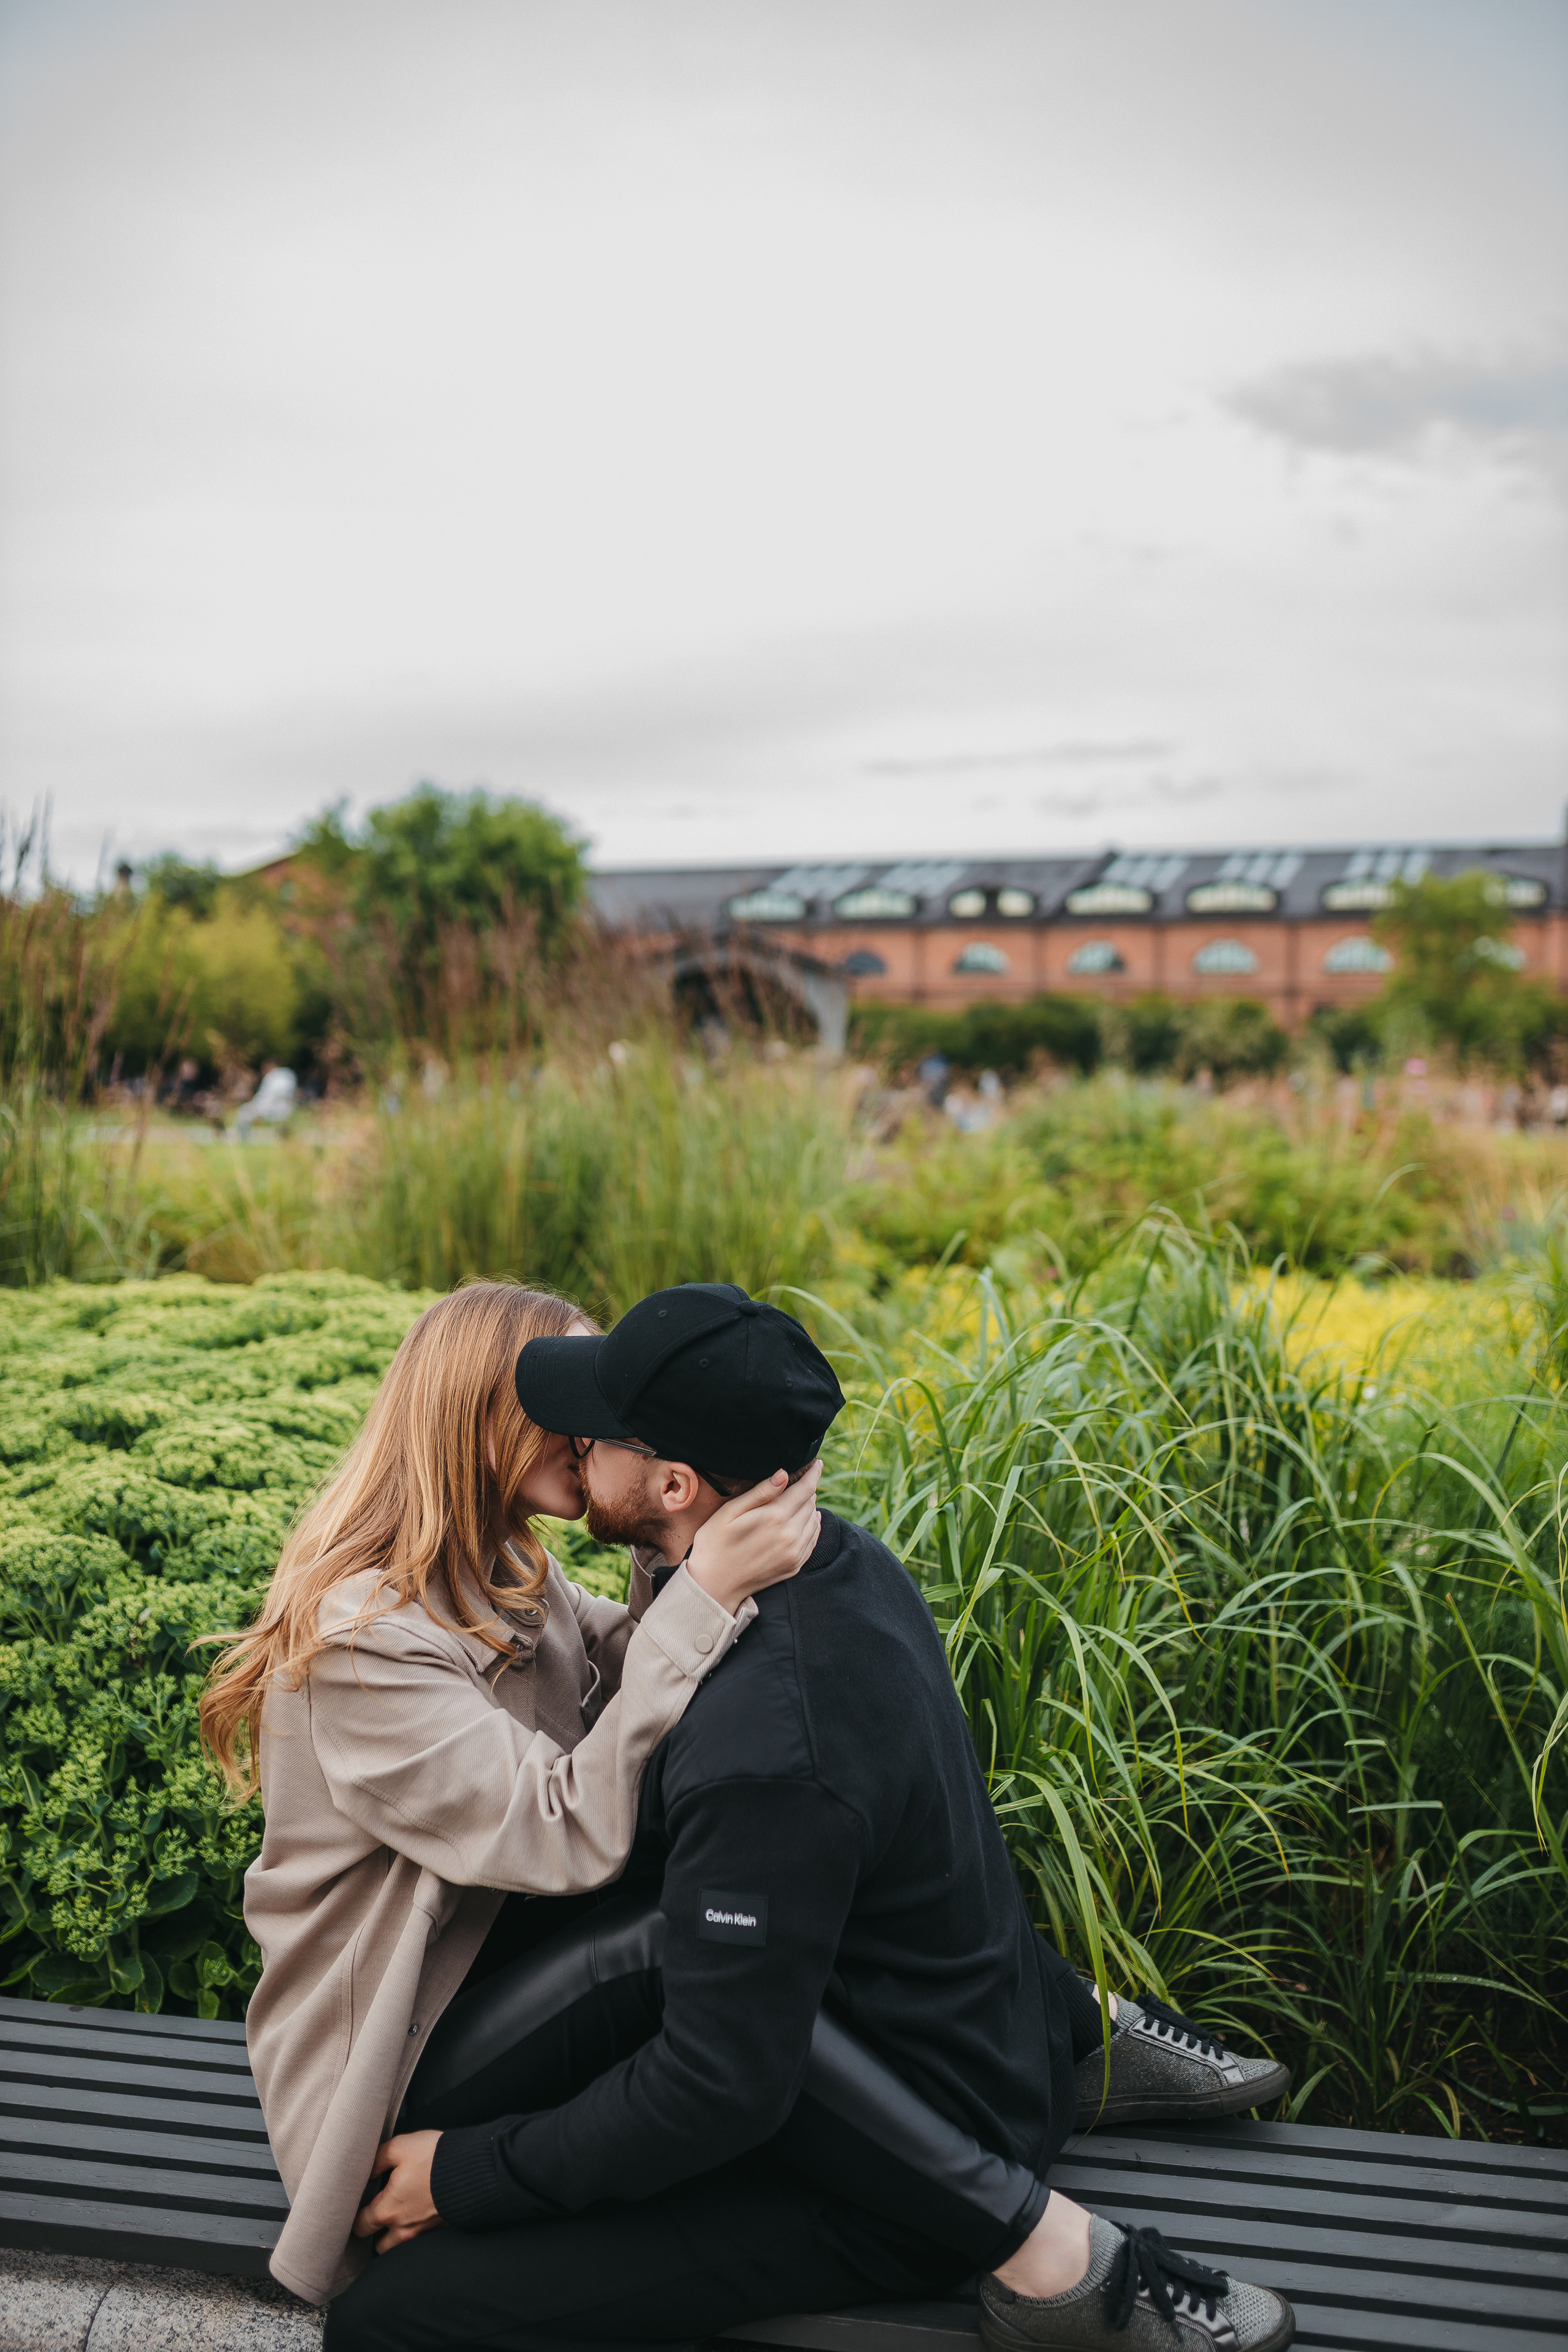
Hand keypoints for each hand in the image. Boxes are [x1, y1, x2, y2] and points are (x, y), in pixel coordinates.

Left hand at [352, 2130, 444, 2253]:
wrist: (474, 2169)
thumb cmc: (434, 2157)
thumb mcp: (401, 2147)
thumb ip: (378, 2159)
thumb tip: (366, 2171)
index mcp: (387, 2210)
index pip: (360, 2225)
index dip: (355, 2217)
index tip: (358, 2206)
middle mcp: (403, 2229)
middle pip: (378, 2246)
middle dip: (376, 2234)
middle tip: (377, 2215)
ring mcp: (423, 2234)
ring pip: (399, 2248)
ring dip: (395, 2238)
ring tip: (398, 2218)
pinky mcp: (439, 2231)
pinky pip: (420, 2241)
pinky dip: (416, 2232)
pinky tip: (419, 2215)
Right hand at [686, 1461, 822, 1614]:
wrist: (713, 1585)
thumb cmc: (715, 1544)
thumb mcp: (730, 1512)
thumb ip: (760, 1493)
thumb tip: (783, 1474)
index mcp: (774, 1517)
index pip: (805, 1489)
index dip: (813, 1474)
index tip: (818, 1463)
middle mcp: (790, 1536)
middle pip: (811, 1504)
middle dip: (809, 1489)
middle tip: (804, 1480)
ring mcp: (794, 1553)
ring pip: (813, 1521)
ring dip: (811, 1507)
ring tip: (804, 1498)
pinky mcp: (793, 1566)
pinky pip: (812, 1541)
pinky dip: (814, 1527)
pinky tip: (810, 1520)